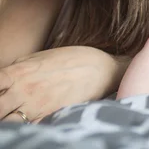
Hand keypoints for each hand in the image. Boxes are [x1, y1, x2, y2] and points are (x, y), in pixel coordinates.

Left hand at [0, 46, 126, 123]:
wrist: (102, 69)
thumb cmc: (72, 59)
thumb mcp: (40, 57)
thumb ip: (17, 68)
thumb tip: (2, 79)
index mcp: (19, 72)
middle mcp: (24, 90)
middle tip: (3, 108)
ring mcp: (36, 106)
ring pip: (7, 124)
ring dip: (6, 122)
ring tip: (11, 118)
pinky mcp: (50, 117)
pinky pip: (28, 129)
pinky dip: (23, 129)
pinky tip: (25, 125)